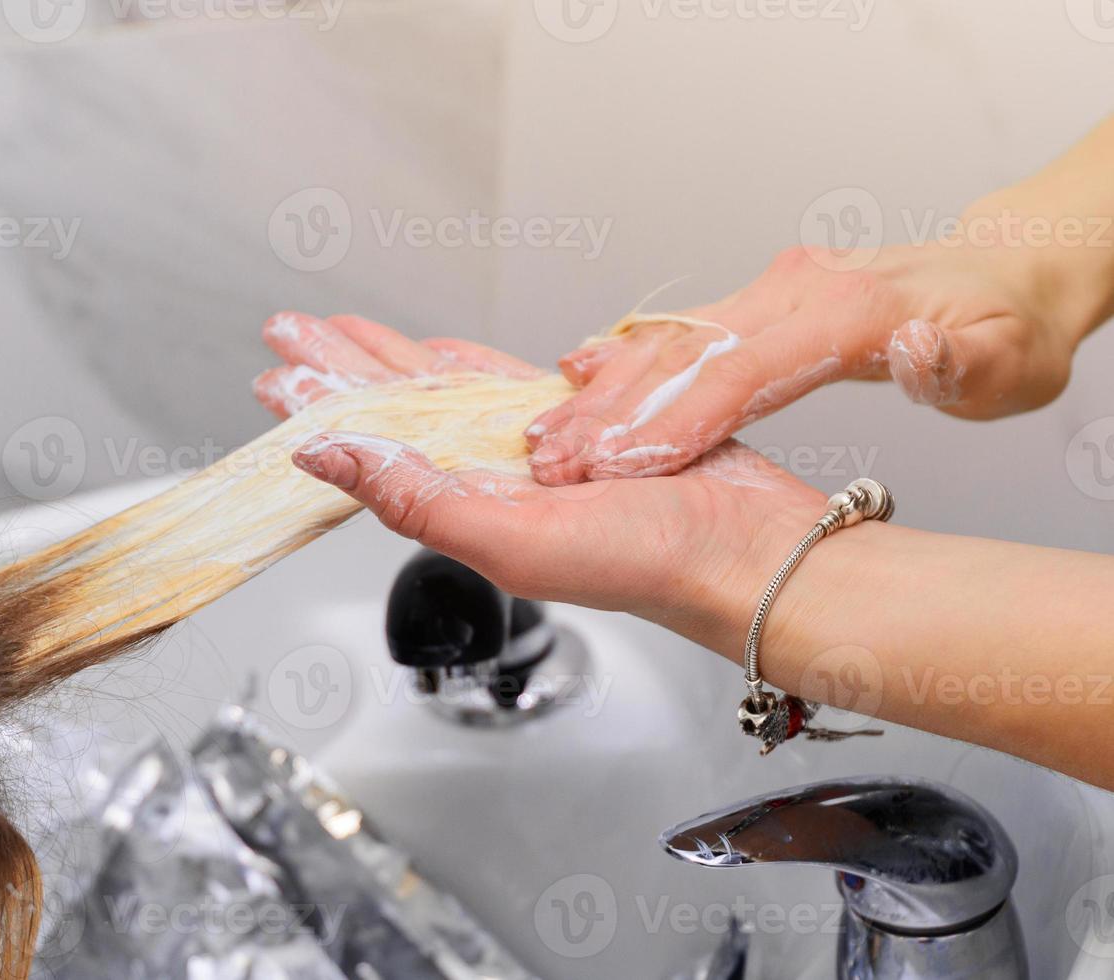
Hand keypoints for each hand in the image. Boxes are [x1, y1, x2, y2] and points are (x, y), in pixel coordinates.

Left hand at [254, 311, 828, 653]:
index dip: (318, 411)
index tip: (274, 380)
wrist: (749, 551)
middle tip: (290, 331)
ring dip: (390, 358)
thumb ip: (417, 499)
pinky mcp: (582, 425)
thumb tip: (326, 458)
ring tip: (344, 328)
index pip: (367, 452)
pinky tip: (436, 351)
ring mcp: (532, 449)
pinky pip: (507, 386)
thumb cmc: (647, 563)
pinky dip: (469, 364)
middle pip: (392, 410)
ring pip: (440, 390)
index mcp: (460, 507)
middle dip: (339, 369)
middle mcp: (488, 478)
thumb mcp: (511, 538)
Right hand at [526, 243, 1081, 484]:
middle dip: (614, 413)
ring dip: (606, 390)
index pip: (742, 369)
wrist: (1007, 275)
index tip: (626, 466)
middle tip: (555, 463)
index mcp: (849, 309)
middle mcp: (796, 289)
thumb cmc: (1005, 329)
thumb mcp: (1005, 361)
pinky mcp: (758, 300)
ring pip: (670, 339)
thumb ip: (957, 363)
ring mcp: (771, 289)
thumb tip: (918, 350)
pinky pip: (679, 329)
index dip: (679, 420)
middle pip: (685, 354)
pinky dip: (626, 356)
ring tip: (549, 434)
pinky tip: (579, 374)